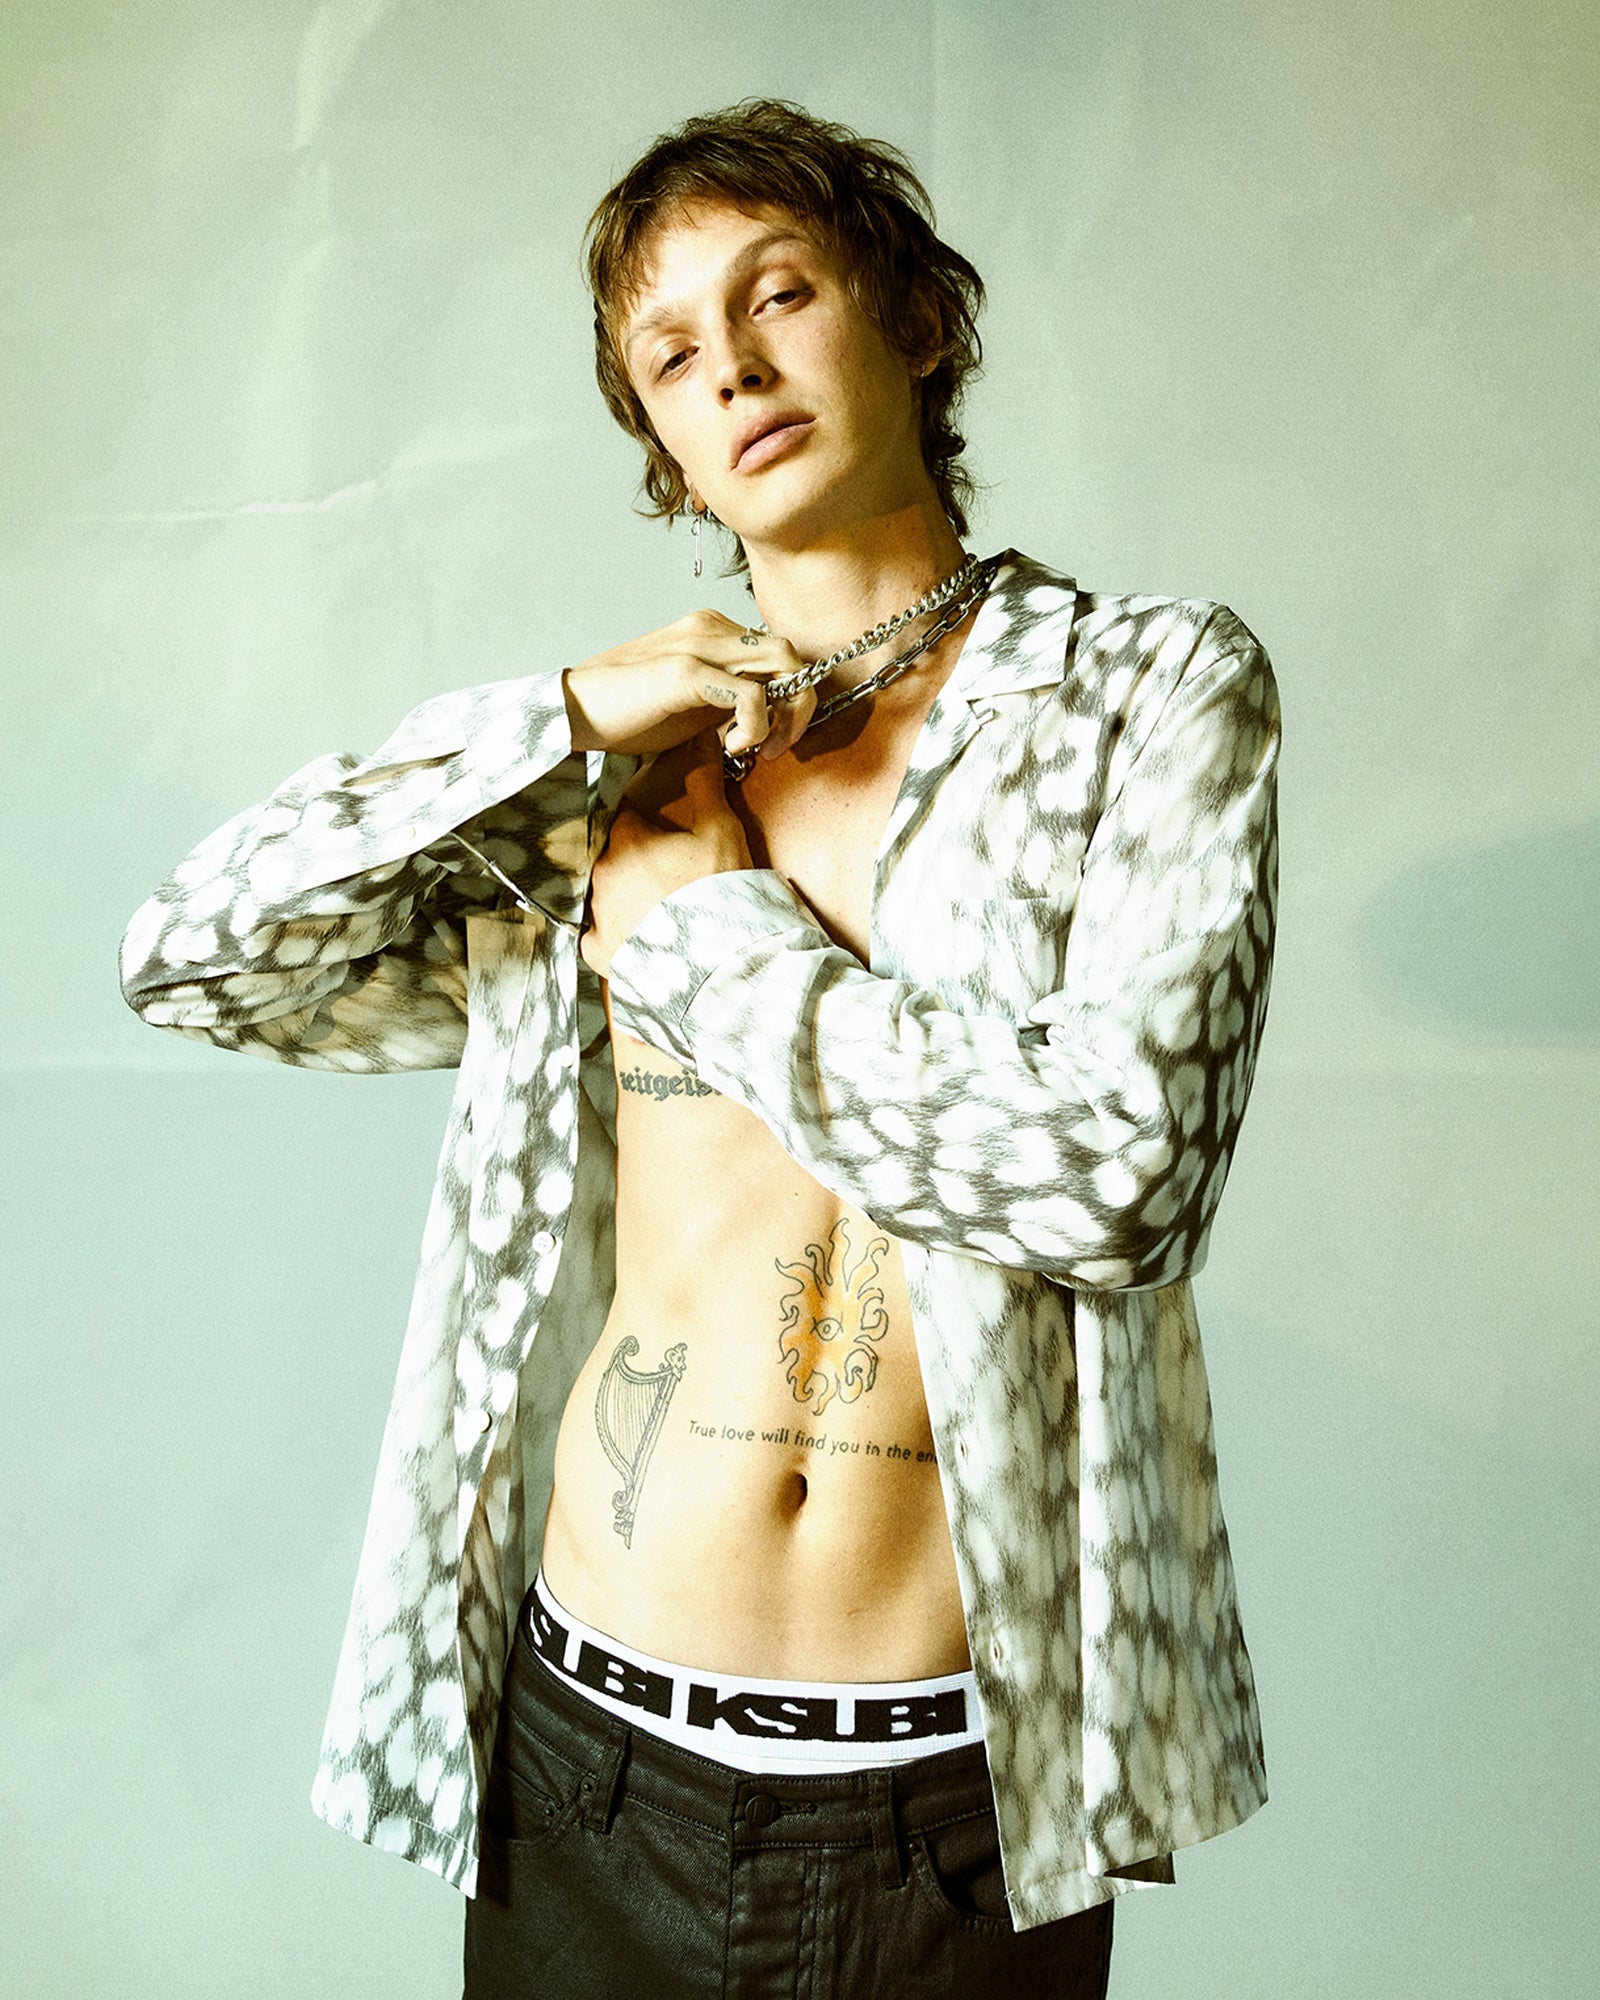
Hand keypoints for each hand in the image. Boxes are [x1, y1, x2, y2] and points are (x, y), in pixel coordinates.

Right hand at [561, 608, 818, 760]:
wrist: (575, 713)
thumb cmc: (630, 713)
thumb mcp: (694, 704)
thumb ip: (731, 701)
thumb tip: (772, 717)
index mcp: (712, 630)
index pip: (779, 653)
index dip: (791, 698)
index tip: (775, 738)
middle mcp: (711, 627)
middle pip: (790, 653)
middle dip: (799, 705)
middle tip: (777, 746)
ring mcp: (699, 645)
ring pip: (783, 663)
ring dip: (784, 714)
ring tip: (753, 746)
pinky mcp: (685, 671)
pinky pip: (750, 695)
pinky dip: (754, 726)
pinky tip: (730, 745)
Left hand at [579, 728, 754, 980]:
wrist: (720, 959)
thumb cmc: (721, 892)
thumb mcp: (721, 830)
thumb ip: (705, 783)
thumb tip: (703, 737)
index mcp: (627, 840)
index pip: (623, 816)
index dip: (643, 822)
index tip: (657, 831)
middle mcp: (602, 874)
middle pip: (611, 855)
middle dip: (632, 860)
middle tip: (663, 874)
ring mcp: (596, 915)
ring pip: (600, 893)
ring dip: (620, 895)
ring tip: (652, 907)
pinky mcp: (597, 951)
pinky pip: (593, 936)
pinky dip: (608, 934)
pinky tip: (629, 935)